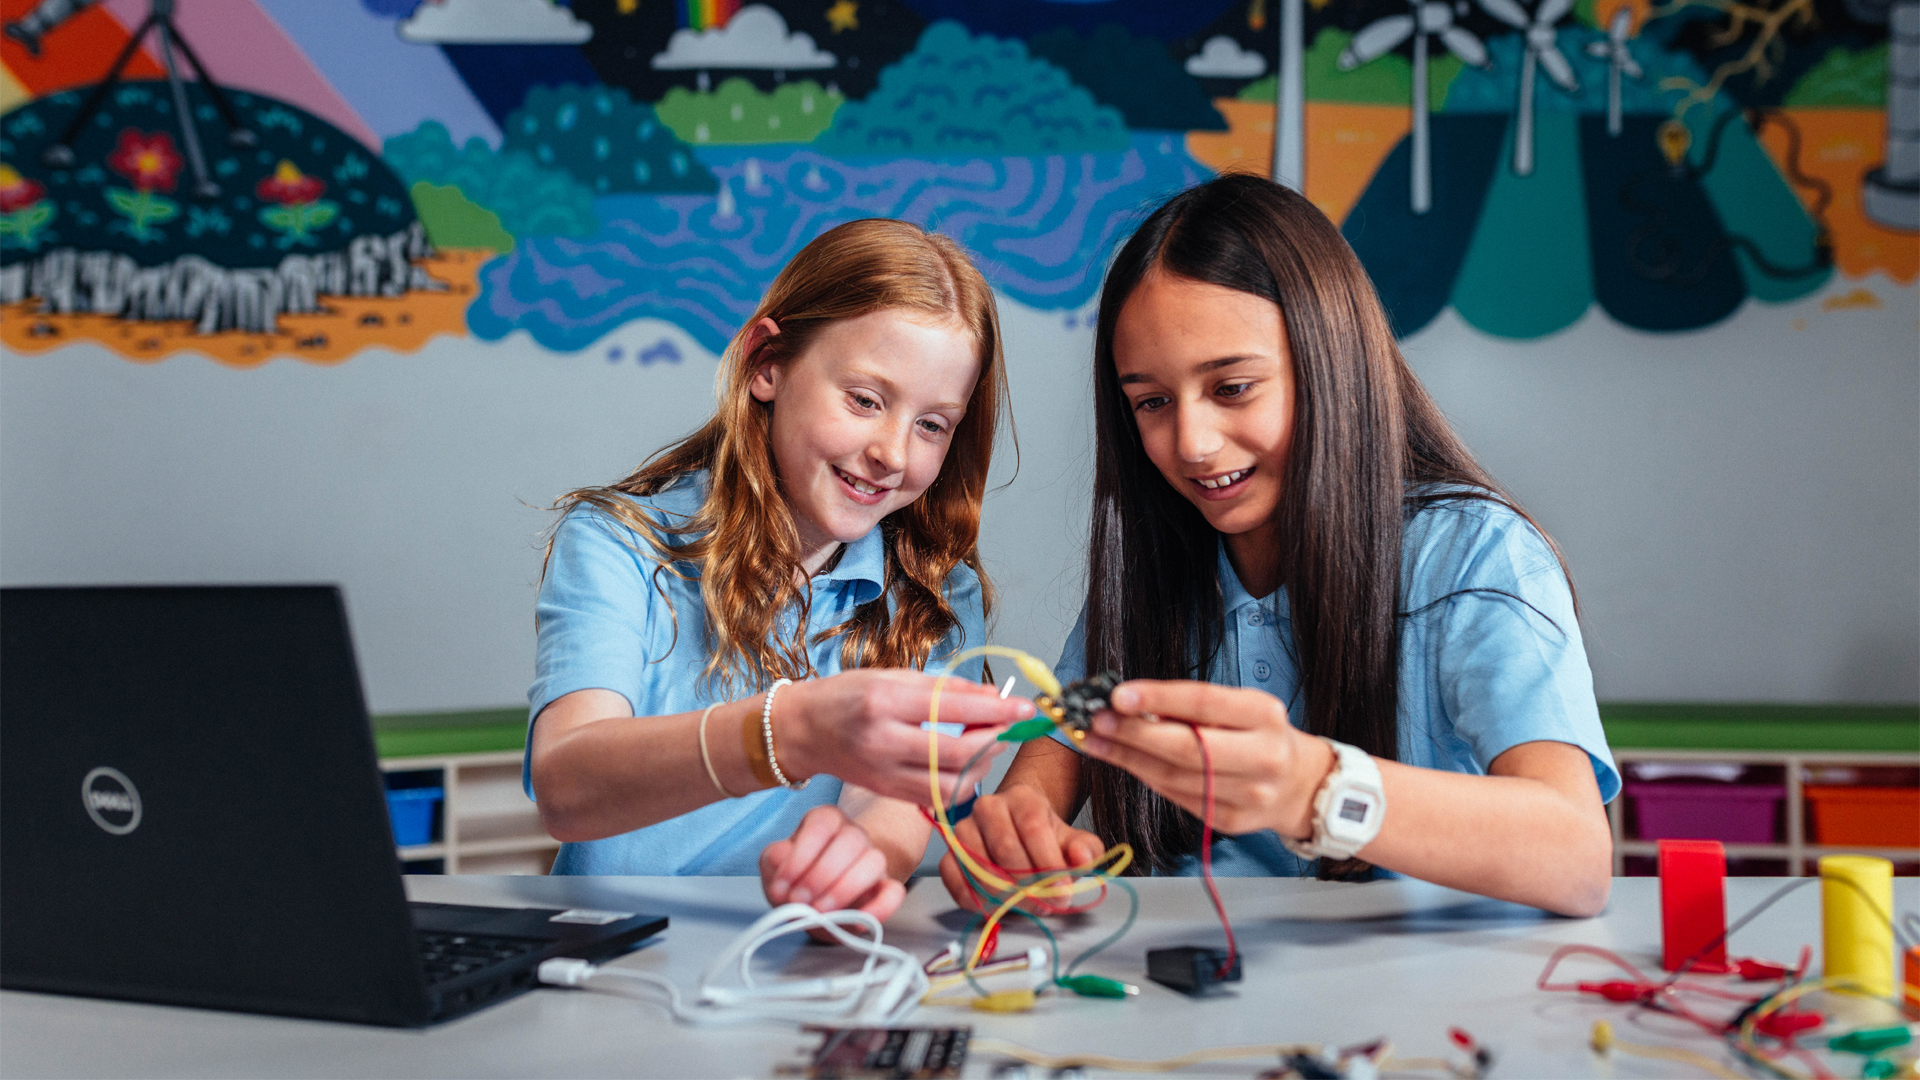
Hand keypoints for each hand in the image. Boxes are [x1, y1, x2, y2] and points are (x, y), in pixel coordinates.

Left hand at [761, 806, 905, 935]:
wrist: (818, 902)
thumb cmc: (797, 878)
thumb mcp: (775, 866)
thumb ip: (774, 859)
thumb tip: (781, 859)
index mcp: (825, 821)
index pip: (821, 825)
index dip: (801, 856)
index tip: (783, 886)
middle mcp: (853, 834)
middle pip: (851, 840)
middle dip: (821, 875)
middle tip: (799, 900)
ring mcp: (873, 859)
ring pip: (874, 861)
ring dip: (845, 889)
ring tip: (820, 912)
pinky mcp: (885, 887)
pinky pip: (894, 892)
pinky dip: (880, 908)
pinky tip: (858, 922)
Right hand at [777, 670, 1030, 804]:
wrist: (803, 730)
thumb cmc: (847, 695)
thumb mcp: (893, 677)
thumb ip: (945, 688)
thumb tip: (994, 697)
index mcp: (885, 702)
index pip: (954, 709)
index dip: (997, 710)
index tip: (1026, 708)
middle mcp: (884, 742)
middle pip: (959, 754)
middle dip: (996, 741)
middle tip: (1009, 725)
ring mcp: (885, 774)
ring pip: (953, 786)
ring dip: (982, 766)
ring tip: (985, 743)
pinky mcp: (888, 793)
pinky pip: (937, 799)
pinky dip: (962, 783)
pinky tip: (965, 763)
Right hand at [936, 786, 1105, 912]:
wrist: (1018, 836)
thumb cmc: (1045, 840)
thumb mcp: (1073, 842)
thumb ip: (1086, 850)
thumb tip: (1082, 857)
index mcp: (1022, 797)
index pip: (1033, 827)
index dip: (1049, 863)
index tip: (1063, 891)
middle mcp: (987, 807)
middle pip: (1005, 848)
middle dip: (1028, 884)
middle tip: (1046, 904)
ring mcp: (963, 829)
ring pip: (979, 865)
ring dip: (1004, 895)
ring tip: (1026, 907)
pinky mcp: (949, 854)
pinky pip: (955, 878)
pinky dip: (974, 899)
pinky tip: (995, 907)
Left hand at [1079, 680, 1335, 838]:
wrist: (1298, 784)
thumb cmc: (1258, 734)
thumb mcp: (1239, 707)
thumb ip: (1191, 705)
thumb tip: (1130, 702)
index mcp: (1264, 715)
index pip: (1204, 703)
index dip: (1158, 698)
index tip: (1117, 694)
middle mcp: (1263, 756)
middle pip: (1187, 747)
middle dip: (1134, 734)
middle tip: (1096, 720)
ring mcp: (1249, 794)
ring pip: (1175, 777)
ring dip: (1129, 757)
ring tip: (1096, 739)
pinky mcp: (1231, 821)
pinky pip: (1178, 796)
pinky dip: (1148, 777)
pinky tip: (1126, 761)